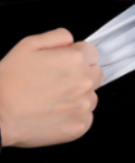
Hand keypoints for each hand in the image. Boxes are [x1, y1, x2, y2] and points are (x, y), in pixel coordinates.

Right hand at [0, 28, 102, 147]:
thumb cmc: (9, 82)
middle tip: (58, 82)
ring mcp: (84, 105)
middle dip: (82, 74)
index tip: (65, 64)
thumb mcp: (29, 44)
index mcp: (76, 59)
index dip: (77, 56)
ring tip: (54, 98)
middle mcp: (85, 81)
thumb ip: (58, 36)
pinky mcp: (81, 125)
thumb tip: (72, 40)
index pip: (92, 52)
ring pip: (92, 95)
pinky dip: (74, 115)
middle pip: (96, 73)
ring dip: (79, 96)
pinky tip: (55, 112)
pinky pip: (87, 116)